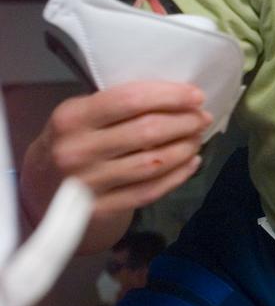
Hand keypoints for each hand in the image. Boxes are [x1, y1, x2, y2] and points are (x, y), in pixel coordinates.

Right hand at [23, 81, 210, 223]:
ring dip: (185, 148)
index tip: (197, 95)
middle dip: (185, 122)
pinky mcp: (99, 210)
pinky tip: (192, 162)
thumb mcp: (81, 115)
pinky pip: (149, 191)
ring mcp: (87, 184)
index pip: (131, 99)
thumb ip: (118, 105)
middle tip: (203, 117)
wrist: (39, 188)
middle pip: (147, 131)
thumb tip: (177, 95)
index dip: (170, 96)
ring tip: (197, 137)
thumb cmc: (72, 141)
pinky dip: (177, 176)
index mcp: (71, 118)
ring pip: (153, 163)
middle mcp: (76, 151)